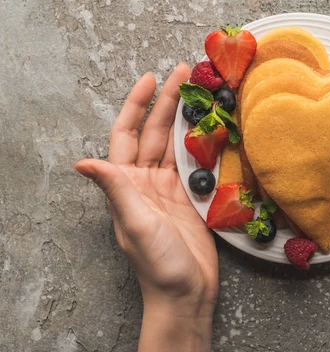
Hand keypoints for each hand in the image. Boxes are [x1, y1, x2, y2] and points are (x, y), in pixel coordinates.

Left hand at [75, 64, 216, 350]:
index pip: (128, 135)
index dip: (136, 105)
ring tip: (200, 92)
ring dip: (185, 118)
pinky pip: (194, 162)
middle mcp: (145, 182)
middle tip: (185, 72)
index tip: (150, 78)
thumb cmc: (157, 263)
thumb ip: (115, 190)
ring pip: (175, 144)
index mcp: (126, 184)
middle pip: (155, 133)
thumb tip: (82, 162)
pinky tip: (212, 127)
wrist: (186, 291)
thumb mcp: (134, 224)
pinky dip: (202, 143)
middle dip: (167, 102)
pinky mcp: (190, 198)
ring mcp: (169, 189)